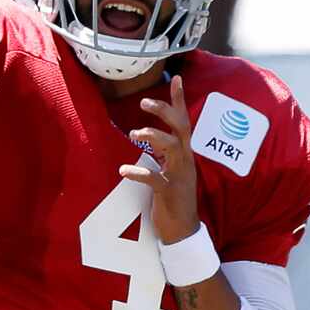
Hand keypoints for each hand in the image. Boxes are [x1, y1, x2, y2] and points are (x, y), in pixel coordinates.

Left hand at [119, 76, 201, 245]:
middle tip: (143, 102)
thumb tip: (149, 136)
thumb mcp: (171, 171)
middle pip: (180, 128)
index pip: (184, 122)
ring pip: (172, 148)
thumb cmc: (174, 199)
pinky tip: (124, 170)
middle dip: (164, 111)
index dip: (179, 100)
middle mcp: (185, 161)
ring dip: (153, 137)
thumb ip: (164, 153)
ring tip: (134, 134)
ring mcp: (179, 176)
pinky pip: (155, 179)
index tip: (175, 77)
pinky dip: (138, 173)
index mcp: (185, 155)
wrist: (183, 231)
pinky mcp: (170, 193)